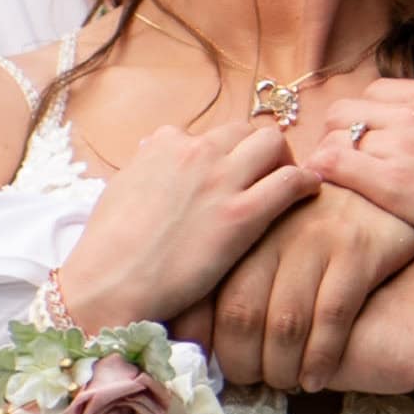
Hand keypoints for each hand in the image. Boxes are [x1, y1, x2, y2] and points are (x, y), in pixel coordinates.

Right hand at [43, 107, 316, 332]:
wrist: (108, 283)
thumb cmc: (106, 248)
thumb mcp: (122, 189)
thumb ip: (147, 168)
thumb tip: (155, 159)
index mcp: (163, 144)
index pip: (208, 133)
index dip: (222, 154)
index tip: (226, 174)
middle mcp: (195, 151)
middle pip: (247, 130)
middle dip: (259, 150)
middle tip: (266, 178)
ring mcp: (220, 180)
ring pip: (273, 142)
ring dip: (284, 159)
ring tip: (287, 184)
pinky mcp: (241, 214)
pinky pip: (291, 180)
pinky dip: (306, 183)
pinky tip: (307, 195)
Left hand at [201, 185, 413, 391]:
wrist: (387, 190)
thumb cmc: (320, 224)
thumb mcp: (271, 233)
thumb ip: (237, 271)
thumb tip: (196, 335)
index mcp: (244, 228)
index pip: (204, 292)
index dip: (200, 339)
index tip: (207, 367)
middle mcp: (274, 230)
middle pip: (240, 312)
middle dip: (240, 362)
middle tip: (250, 381)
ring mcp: (318, 238)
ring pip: (285, 322)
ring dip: (281, 368)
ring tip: (285, 383)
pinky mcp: (359, 249)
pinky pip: (332, 317)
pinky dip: (319, 358)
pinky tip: (315, 378)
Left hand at [297, 72, 413, 263]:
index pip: (377, 91)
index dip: (367, 114)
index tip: (367, 137)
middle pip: (347, 110)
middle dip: (339, 131)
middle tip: (344, 158)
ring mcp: (401, 147)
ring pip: (335, 135)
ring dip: (329, 154)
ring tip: (334, 178)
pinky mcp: (390, 184)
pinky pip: (334, 163)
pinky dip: (322, 170)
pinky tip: (322, 185)